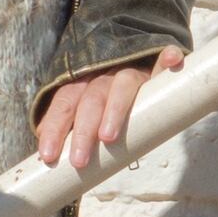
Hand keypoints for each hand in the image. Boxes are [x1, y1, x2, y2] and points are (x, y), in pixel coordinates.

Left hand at [33, 46, 184, 171]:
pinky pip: (162, 60)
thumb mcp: (84, 109)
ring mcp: (132, 68)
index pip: (64, 103)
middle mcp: (104, 73)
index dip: (54, 127)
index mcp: (82, 83)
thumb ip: (69, 127)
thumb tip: (45, 156)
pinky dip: (167, 59)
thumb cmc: (107, 98)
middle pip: (91, 99)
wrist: (134, 55)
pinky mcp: (156, 66)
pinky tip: (172, 60)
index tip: (47, 156)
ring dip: (114, 109)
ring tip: (108, 137)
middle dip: (82, 131)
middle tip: (79, 161)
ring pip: (123, 85)